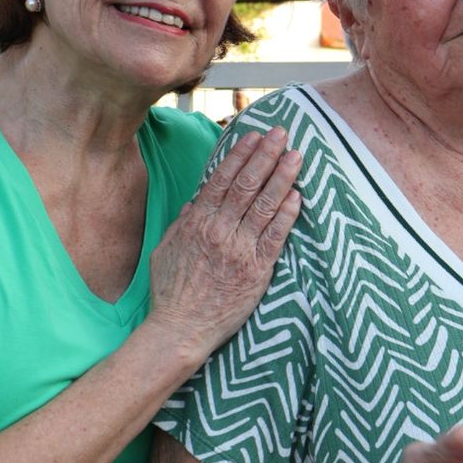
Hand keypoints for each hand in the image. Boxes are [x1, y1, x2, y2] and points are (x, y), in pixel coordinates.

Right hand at [149, 126, 300, 358]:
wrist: (181, 329)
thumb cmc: (171, 292)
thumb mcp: (165, 250)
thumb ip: (181, 224)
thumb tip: (193, 203)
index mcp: (197, 222)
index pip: (222, 179)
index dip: (241, 154)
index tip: (254, 135)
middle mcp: (220, 230)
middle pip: (247, 184)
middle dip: (266, 155)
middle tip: (282, 134)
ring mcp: (240, 250)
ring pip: (265, 205)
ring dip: (283, 177)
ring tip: (296, 156)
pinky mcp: (257, 271)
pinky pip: (276, 237)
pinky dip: (288, 215)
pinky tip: (297, 196)